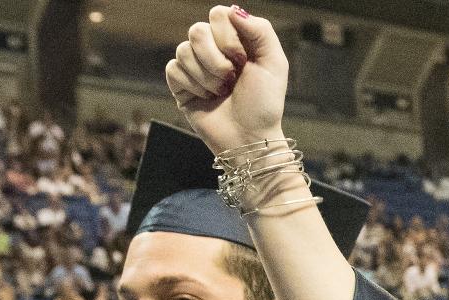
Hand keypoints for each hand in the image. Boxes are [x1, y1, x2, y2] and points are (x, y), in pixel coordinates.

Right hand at [166, 5, 289, 154]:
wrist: (250, 138)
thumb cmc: (264, 104)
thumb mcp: (274, 63)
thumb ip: (261, 30)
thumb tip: (233, 11)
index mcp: (235, 39)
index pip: (218, 14)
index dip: (228, 37)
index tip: (243, 60)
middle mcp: (212, 49)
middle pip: (197, 30)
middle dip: (216, 60)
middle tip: (232, 79)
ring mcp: (195, 66)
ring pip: (183, 50)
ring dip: (207, 77)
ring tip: (221, 93)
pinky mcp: (180, 85)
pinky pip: (173, 69)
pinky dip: (192, 86)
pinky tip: (206, 98)